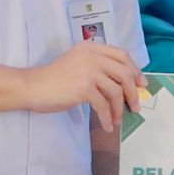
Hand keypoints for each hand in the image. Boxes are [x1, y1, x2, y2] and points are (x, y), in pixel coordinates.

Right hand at [24, 44, 144, 130]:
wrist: (33, 87)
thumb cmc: (54, 78)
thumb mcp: (77, 63)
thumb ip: (97, 66)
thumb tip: (124, 84)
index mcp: (91, 48)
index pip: (122, 54)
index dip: (134, 70)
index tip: (141, 84)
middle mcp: (92, 56)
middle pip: (124, 73)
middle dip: (133, 92)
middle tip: (135, 106)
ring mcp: (89, 71)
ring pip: (116, 91)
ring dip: (119, 109)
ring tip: (117, 120)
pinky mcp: (84, 88)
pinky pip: (103, 105)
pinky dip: (107, 118)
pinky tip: (107, 126)